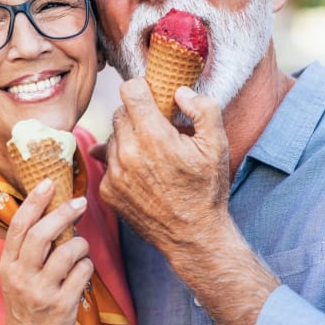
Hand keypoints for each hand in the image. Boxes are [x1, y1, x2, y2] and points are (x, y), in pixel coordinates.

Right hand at [0, 178, 94, 324]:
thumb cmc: (26, 306)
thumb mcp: (16, 277)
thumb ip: (28, 250)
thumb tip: (53, 214)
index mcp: (8, 265)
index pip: (19, 226)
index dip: (34, 201)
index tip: (48, 183)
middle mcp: (22, 276)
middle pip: (43, 234)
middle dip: (63, 213)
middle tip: (79, 202)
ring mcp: (41, 292)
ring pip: (68, 251)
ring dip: (80, 244)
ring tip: (80, 249)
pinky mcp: (61, 305)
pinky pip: (83, 272)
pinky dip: (87, 266)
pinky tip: (82, 272)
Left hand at [100, 79, 230, 256]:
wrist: (193, 235)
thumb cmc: (206, 190)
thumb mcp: (217, 145)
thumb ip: (203, 108)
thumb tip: (178, 91)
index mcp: (153, 136)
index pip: (130, 90)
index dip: (143, 88)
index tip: (152, 95)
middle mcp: (127, 153)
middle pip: (120, 113)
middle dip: (138, 116)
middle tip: (158, 131)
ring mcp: (114, 173)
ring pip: (112, 138)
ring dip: (129, 140)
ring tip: (153, 156)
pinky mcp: (107, 190)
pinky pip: (107, 163)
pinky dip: (122, 163)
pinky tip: (143, 174)